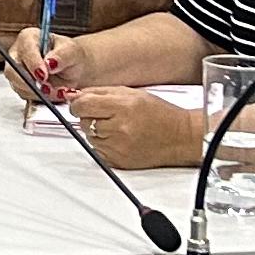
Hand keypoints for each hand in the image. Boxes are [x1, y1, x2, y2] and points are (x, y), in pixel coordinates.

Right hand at [3, 27, 71, 103]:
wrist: (72, 69)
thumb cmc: (70, 55)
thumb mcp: (72, 52)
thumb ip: (62, 56)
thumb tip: (49, 63)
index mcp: (29, 38)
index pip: (25, 50)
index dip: (33, 64)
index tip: (44, 75)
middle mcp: (18, 53)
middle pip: (12, 70)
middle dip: (30, 83)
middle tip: (47, 89)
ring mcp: (16, 71)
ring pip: (17, 85)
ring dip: (37, 92)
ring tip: (57, 92)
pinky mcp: (19, 85)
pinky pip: (24, 94)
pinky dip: (39, 98)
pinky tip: (53, 94)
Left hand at [65, 87, 210, 168]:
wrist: (180, 137)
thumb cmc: (159, 114)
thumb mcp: (131, 93)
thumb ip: (99, 92)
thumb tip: (74, 96)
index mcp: (122, 107)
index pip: (81, 105)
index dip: (78, 104)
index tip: (82, 104)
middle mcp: (119, 128)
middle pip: (83, 122)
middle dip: (90, 117)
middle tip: (109, 115)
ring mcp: (117, 147)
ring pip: (88, 137)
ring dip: (97, 131)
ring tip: (118, 127)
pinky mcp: (117, 162)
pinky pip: (97, 151)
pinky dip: (104, 144)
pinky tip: (120, 139)